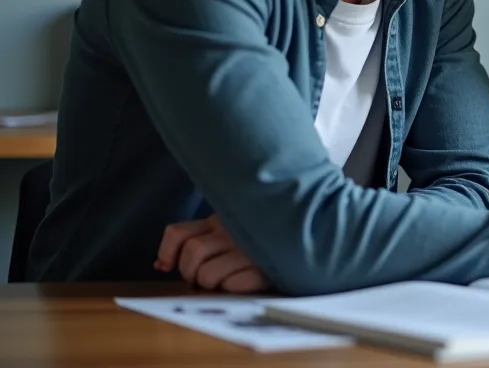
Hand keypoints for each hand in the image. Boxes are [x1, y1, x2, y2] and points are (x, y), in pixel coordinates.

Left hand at [154, 215, 270, 293]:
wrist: (308, 239)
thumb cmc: (262, 238)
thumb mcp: (228, 229)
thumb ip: (195, 239)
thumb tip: (161, 265)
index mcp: (221, 219)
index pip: (177, 233)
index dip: (167, 252)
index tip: (168, 265)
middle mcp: (234, 231)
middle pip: (191, 254)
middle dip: (190, 273)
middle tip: (203, 278)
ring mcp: (250, 250)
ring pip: (207, 274)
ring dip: (210, 283)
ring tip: (224, 282)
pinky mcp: (266, 269)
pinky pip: (234, 285)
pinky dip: (234, 288)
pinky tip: (244, 282)